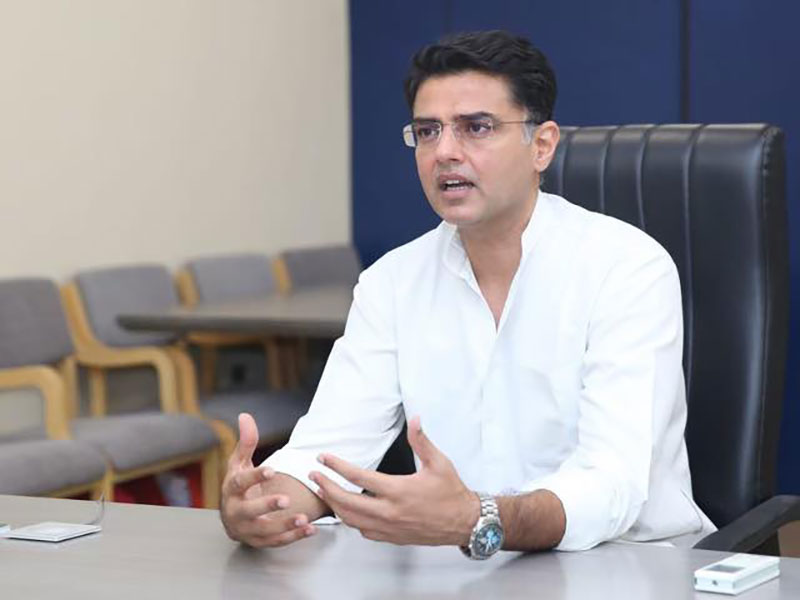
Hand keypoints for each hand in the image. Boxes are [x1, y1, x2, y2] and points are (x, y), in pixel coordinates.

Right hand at [220, 413, 315, 546]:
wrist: (232, 516)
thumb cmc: (238, 485)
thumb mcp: (239, 463)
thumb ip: (246, 442)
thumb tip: (245, 416)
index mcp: (231, 489)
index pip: (240, 483)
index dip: (255, 477)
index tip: (272, 470)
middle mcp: (236, 511)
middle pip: (249, 511)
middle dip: (267, 505)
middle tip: (286, 500)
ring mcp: (247, 529)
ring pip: (264, 530)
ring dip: (284, 525)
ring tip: (304, 518)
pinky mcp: (259, 541)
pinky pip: (276, 542)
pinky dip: (294, 537)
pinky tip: (310, 529)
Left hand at [309, 416, 478, 545]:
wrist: (465, 522)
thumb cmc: (452, 493)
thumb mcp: (439, 462)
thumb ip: (422, 441)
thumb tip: (415, 419)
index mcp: (398, 491)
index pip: (358, 477)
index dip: (337, 466)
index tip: (323, 458)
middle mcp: (390, 512)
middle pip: (346, 502)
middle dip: (326, 487)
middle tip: (313, 475)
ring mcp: (389, 527)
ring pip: (351, 520)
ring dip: (334, 505)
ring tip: (323, 492)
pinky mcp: (392, 537)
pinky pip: (363, 531)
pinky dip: (350, 520)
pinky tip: (346, 510)